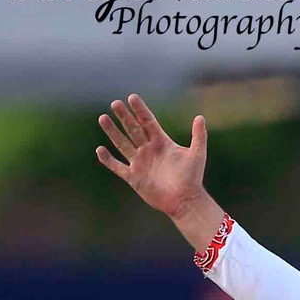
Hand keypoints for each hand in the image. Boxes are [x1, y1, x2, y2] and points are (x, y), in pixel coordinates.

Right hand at [96, 94, 206, 217]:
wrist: (185, 202)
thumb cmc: (192, 179)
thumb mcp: (197, 155)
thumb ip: (198, 136)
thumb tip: (200, 117)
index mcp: (161, 142)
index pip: (148, 122)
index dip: (140, 110)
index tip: (132, 97)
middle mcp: (148, 150)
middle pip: (133, 129)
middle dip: (124, 117)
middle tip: (115, 103)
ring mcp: (140, 163)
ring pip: (122, 144)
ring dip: (112, 132)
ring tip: (103, 118)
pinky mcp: (134, 178)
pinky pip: (117, 167)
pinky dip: (108, 160)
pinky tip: (100, 149)